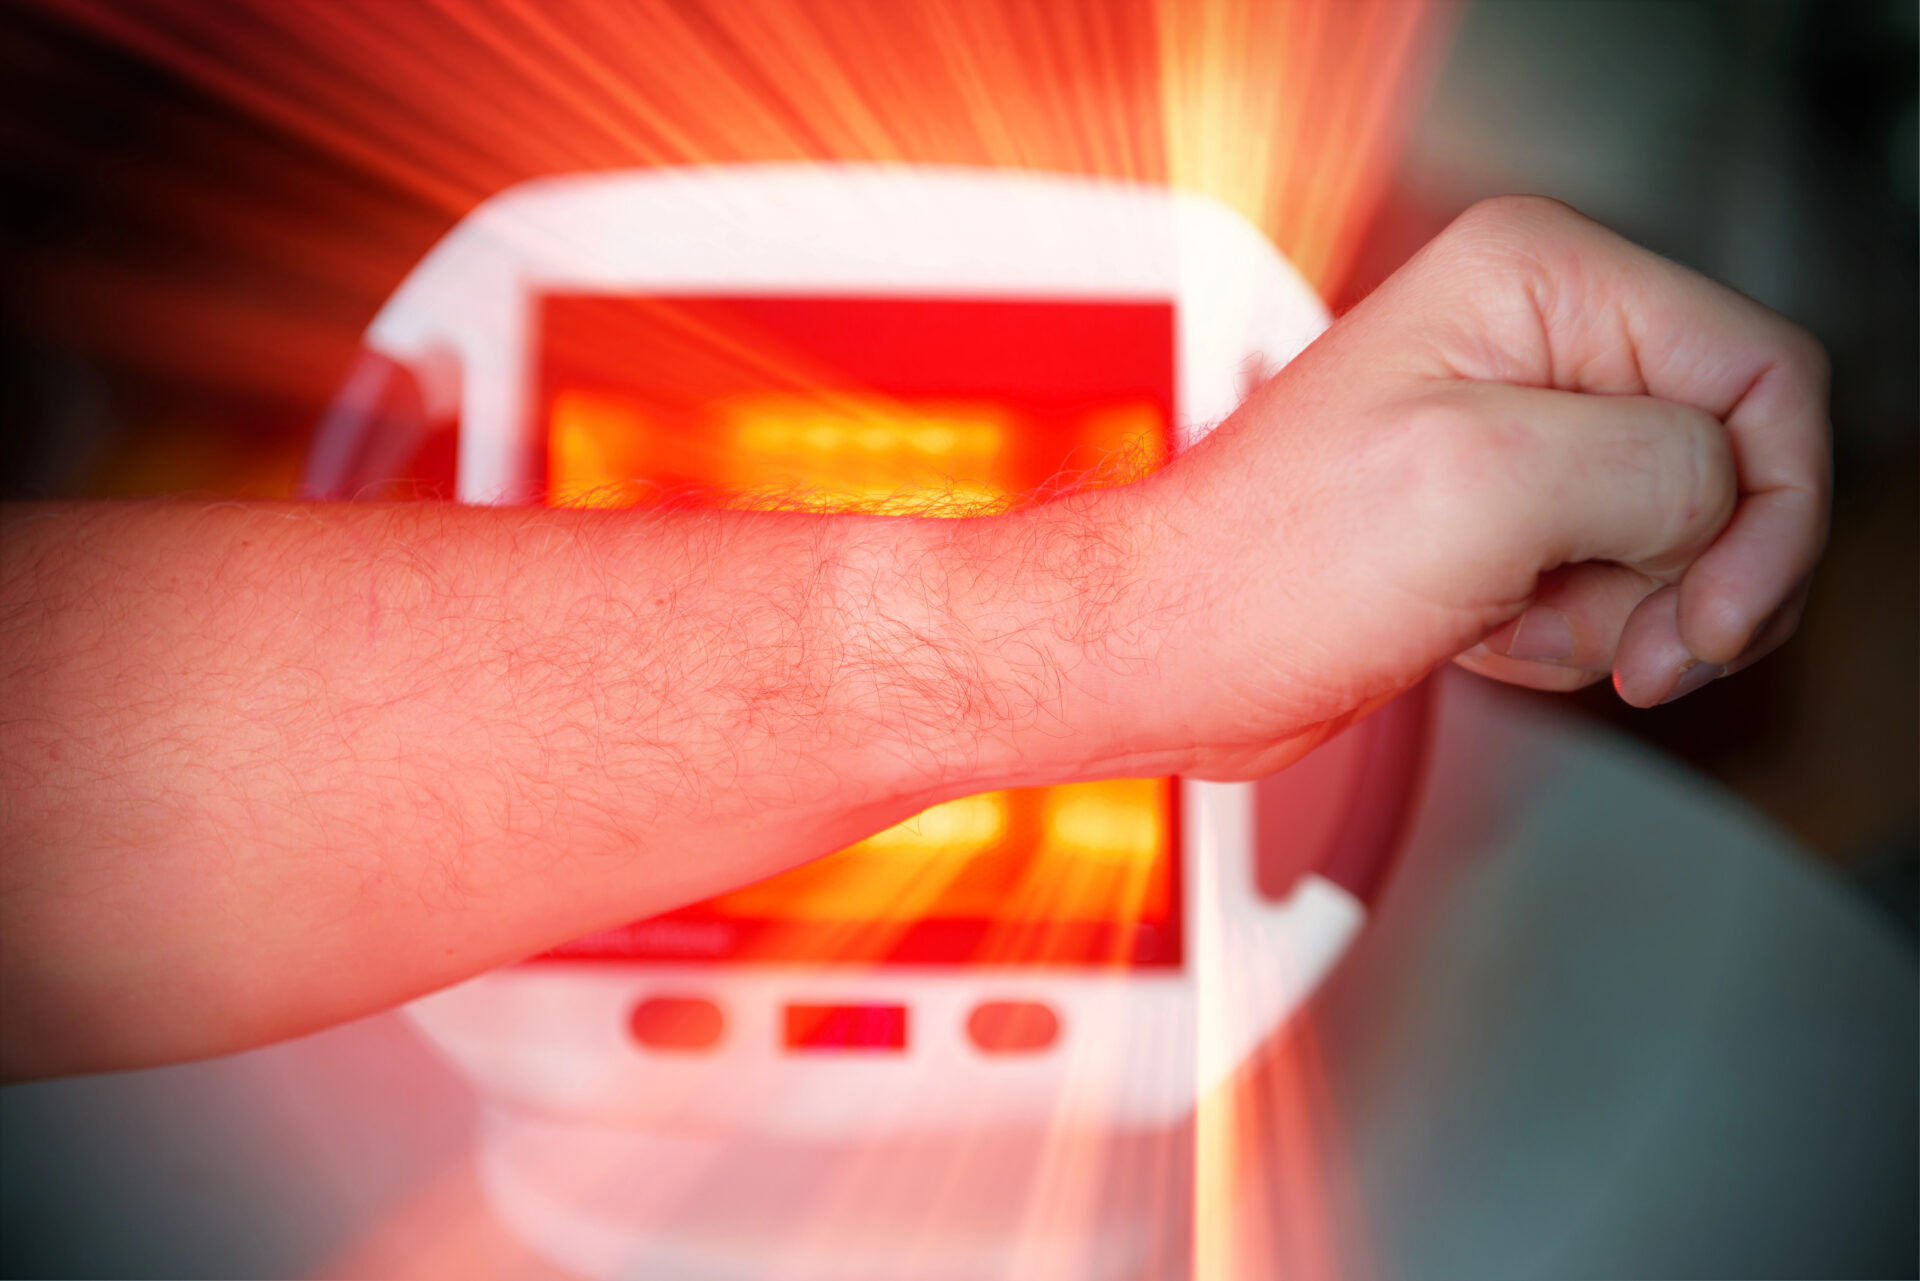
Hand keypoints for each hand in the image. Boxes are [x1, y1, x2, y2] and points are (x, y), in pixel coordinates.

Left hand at [1129, 196, 1828, 777]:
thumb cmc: (1268, 567)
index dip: (1772, 509)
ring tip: (1510, 622)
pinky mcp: (1502, 511)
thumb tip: (1726, 494)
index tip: (1713, 617)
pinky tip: (1484, 633)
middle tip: (1626, 645)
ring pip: (1678, 534)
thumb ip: (1657, 465)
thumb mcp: (1489, 486)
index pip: (1762, 375)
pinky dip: (1570, 631)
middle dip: (1685, 575)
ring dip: (1618, 613)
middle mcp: (1535, 338)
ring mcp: (1520, 428)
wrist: (1175, 651)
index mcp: (1536, 279)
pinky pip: (1613, 578)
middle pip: (1731, 461)